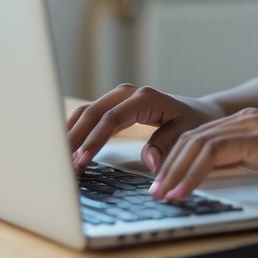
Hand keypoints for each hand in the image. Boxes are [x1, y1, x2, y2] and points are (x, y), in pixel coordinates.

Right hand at [66, 83, 223, 171]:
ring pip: (86, 111)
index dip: (94, 140)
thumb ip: (168, 145)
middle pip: (92, 112)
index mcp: (145, 98)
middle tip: (62, 164)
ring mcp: (119, 98)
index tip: (82, 160)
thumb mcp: (188, 134)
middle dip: (75, 137)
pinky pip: (89, 115)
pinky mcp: (113, 106)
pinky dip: (75, 130)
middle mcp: (128, 93)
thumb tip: (150, 161)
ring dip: (70, 133)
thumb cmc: (194, 123)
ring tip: (58, 159)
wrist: (199, 112)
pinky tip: (65, 148)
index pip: (112, 118)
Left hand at [148, 107, 257, 201]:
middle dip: (168, 167)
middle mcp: (248, 118)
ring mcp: (255, 125)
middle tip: (154, 193)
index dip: (175, 161)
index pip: (199, 138)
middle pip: (192, 138)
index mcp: (248, 123)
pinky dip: (195, 172)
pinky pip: (216, 152)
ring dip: (176, 171)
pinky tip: (185, 190)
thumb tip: (210, 178)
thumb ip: (244, 162)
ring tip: (164, 195)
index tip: (163, 186)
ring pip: (198, 143)